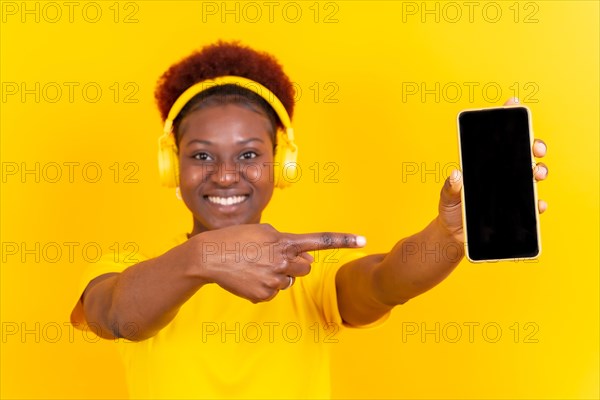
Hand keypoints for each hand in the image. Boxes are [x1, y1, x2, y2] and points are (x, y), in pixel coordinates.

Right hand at [187, 224, 365, 302]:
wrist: (208, 257)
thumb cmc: (235, 239)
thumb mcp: (263, 231)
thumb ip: (287, 242)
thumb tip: (305, 259)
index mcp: (284, 241)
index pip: (319, 241)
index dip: (343, 240)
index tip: (363, 240)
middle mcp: (282, 261)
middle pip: (306, 268)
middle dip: (298, 265)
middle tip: (277, 259)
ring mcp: (274, 280)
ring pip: (288, 281)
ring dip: (279, 274)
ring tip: (255, 266)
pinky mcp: (263, 294)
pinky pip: (273, 291)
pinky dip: (264, 286)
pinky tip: (248, 277)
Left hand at [438, 98, 548, 242]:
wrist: (454, 234)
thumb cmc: (451, 210)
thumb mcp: (447, 197)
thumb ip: (450, 187)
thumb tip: (455, 174)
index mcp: (484, 165)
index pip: (498, 139)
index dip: (507, 119)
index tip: (514, 103)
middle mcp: (501, 174)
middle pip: (523, 153)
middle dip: (533, 145)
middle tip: (536, 148)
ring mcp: (511, 190)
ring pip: (532, 175)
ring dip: (539, 170)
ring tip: (537, 173)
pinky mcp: (516, 210)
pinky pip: (532, 204)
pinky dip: (538, 203)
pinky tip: (538, 203)